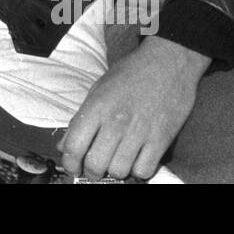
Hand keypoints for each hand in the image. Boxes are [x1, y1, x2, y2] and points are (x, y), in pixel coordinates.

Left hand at [59, 35, 210, 179]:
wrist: (168, 61)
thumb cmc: (131, 73)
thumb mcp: (98, 88)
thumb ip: (81, 118)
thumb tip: (65, 146)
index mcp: (96, 107)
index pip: (74, 146)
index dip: (70, 163)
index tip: (73, 166)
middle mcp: (116, 121)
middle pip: (95, 165)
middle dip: (91, 171)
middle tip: (95, 167)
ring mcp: (140, 132)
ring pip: (119, 171)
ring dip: (115, 172)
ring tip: (117, 161)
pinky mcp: (162, 139)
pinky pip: (145, 170)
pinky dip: (138, 170)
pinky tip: (137, 159)